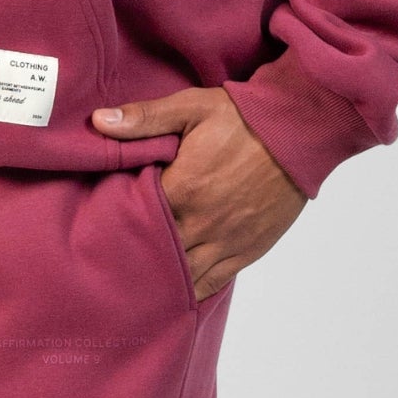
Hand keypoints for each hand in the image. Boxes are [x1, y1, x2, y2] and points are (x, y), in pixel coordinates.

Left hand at [91, 86, 304, 297]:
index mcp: (183, 189)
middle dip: (135, 254)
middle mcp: (202, 223)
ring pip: (182, 275)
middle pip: (155, 253)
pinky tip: (174, 290)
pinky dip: (191, 289)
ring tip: (138, 279)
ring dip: (160, 277)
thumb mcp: (191, 107)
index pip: (136, 218)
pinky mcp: (247, 250)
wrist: (298, 131)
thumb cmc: (244, 117)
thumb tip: (99, 122)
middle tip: (113, 256)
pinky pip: (212, 282)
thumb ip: (144, 118)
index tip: (104, 220)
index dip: (118, 221)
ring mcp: (226, 241)